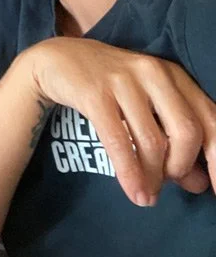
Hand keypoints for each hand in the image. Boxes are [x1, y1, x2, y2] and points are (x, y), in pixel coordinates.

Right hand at [26, 38, 215, 205]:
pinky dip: (129, 172)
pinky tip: (132, 191)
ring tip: (147, 197)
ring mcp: (123, 81)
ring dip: (153, 177)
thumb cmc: (107, 85)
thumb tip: (199, 184)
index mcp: (173, 75)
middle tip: (167, 184)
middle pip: (187, 132)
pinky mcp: (94, 93)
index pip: (211, 119)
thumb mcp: (145, 104)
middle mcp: (153, 72)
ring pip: (153, 140)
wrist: (56, 59)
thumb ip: (173, 138)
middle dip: (180, 167)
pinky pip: (119, 140)